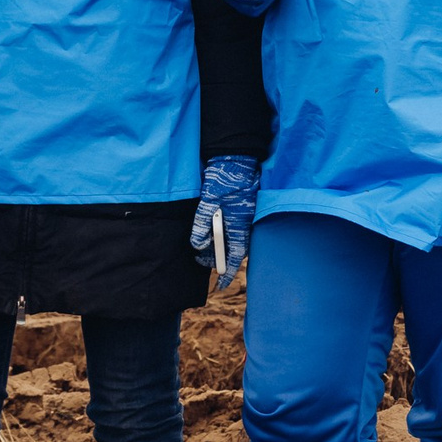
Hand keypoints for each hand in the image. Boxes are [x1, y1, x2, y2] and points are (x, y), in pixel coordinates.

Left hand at [189, 154, 259, 289]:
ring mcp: (243, 216)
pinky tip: (213, 233)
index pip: (235, 255)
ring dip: (219, 246)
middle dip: (217, 258)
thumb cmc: (224, 177)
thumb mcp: (208, 201)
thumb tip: (198, 244)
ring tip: (203, 248)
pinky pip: (233, 229)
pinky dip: (223, 235)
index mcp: (239, 223)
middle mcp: (244, 223)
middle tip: (200, 260)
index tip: (220, 284)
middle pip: (232, 249)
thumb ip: (202, 224)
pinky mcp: (241, 209)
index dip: (227, 271)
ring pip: (232, 239)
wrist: (236, 156)